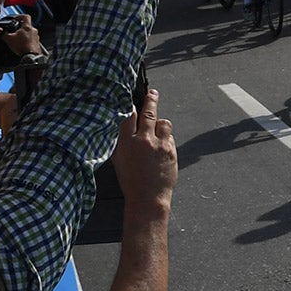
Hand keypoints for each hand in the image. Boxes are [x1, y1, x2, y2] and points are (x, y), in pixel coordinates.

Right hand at [0, 17, 42, 59]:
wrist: (31, 56)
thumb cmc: (22, 47)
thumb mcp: (8, 39)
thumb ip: (2, 33)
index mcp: (27, 27)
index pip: (26, 16)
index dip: (20, 16)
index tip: (15, 19)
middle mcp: (33, 31)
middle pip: (27, 25)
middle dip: (20, 27)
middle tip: (14, 31)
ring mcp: (36, 37)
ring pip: (29, 32)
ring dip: (24, 34)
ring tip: (18, 38)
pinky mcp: (37, 43)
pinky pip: (32, 39)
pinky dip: (27, 40)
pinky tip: (22, 44)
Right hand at [112, 87, 176, 209]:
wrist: (148, 198)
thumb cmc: (131, 180)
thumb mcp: (119, 159)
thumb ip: (122, 141)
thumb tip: (124, 125)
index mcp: (127, 142)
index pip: (128, 115)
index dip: (129, 104)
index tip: (130, 98)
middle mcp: (144, 141)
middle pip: (149, 112)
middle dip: (151, 100)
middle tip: (152, 92)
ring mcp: (160, 145)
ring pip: (164, 122)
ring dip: (160, 123)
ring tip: (156, 128)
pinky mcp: (172, 150)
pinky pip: (170, 136)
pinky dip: (165, 137)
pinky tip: (160, 146)